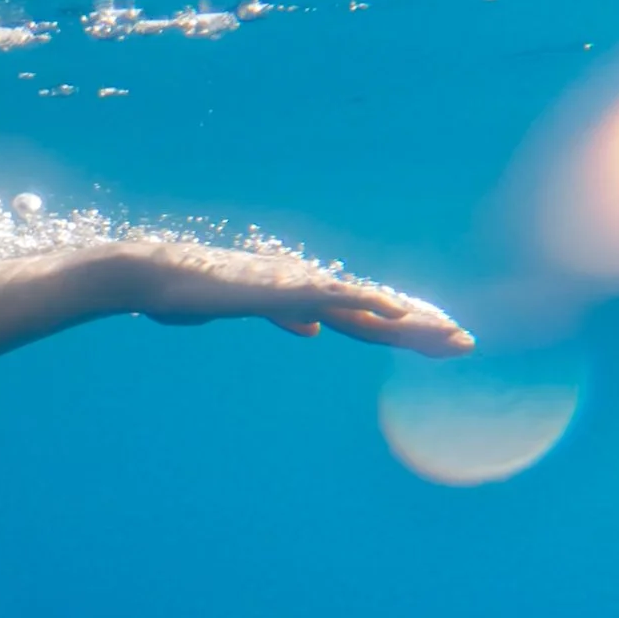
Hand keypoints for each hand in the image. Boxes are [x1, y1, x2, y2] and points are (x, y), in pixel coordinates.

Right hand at [116, 241, 473, 357]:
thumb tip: (313, 331)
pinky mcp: (281, 288)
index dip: (403, 328)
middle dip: (422, 327)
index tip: (437, 341)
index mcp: (303, 295)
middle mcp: (309, 285)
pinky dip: (367, 303)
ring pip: (366, 304)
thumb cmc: (188, 292)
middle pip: (376, 310)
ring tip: (448, 333)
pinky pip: (333, 296)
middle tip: (465, 343)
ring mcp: (297, 284)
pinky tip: (396, 312)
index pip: (364, 315)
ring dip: (409, 320)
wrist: (153, 275)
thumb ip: (283, 316)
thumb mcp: (245, 311)